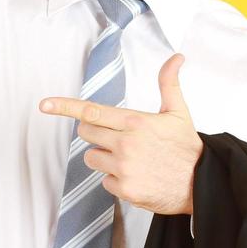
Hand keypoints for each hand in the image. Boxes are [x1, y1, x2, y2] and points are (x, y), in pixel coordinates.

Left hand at [38, 53, 203, 214]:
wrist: (201, 184)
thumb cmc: (187, 147)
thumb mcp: (178, 112)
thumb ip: (169, 83)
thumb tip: (176, 57)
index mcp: (134, 122)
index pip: (91, 112)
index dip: (64, 106)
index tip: (45, 104)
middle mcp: (125, 144)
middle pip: (86, 133)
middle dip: (96, 133)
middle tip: (117, 137)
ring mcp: (123, 168)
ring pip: (92, 158)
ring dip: (104, 157)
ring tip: (131, 159)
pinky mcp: (124, 190)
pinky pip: (104, 181)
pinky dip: (116, 180)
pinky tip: (136, 177)